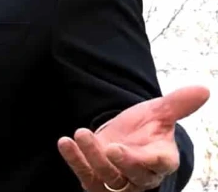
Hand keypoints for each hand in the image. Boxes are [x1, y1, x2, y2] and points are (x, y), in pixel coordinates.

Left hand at [58, 85, 209, 191]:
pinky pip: (84, 175)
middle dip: (121, 162)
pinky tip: (65, 142)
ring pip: (107, 176)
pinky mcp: (95, 181)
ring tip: (80, 132)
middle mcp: (141, 175)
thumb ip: (178, 104)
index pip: (159, 163)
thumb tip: (204, 89)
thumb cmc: (145, 129)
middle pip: (134, 175)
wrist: (123, 137)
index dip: (146, 159)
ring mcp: (118, 181)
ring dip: (92, 156)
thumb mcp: (159, 113)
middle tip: (110, 145)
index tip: (130, 148)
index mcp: (162, 159)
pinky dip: (74, 160)